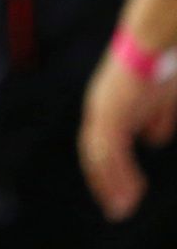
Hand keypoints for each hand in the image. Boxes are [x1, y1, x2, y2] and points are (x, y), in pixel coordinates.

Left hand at [79, 47, 176, 219]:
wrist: (151, 43)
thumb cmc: (158, 65)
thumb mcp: (158, 99)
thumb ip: (154, 118)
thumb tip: (151, 139)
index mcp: (108, 106)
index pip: (100, 144)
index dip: (107, 168)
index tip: (117, 190)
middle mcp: (98, 109)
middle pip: (95, 154)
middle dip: (104, 182)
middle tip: (116, 209)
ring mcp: (102, 110)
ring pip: (100, 156)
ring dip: (111, 184)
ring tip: (123, 208)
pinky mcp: (111, 113)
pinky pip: (110, 149)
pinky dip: (117, 172)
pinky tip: (131, 190)